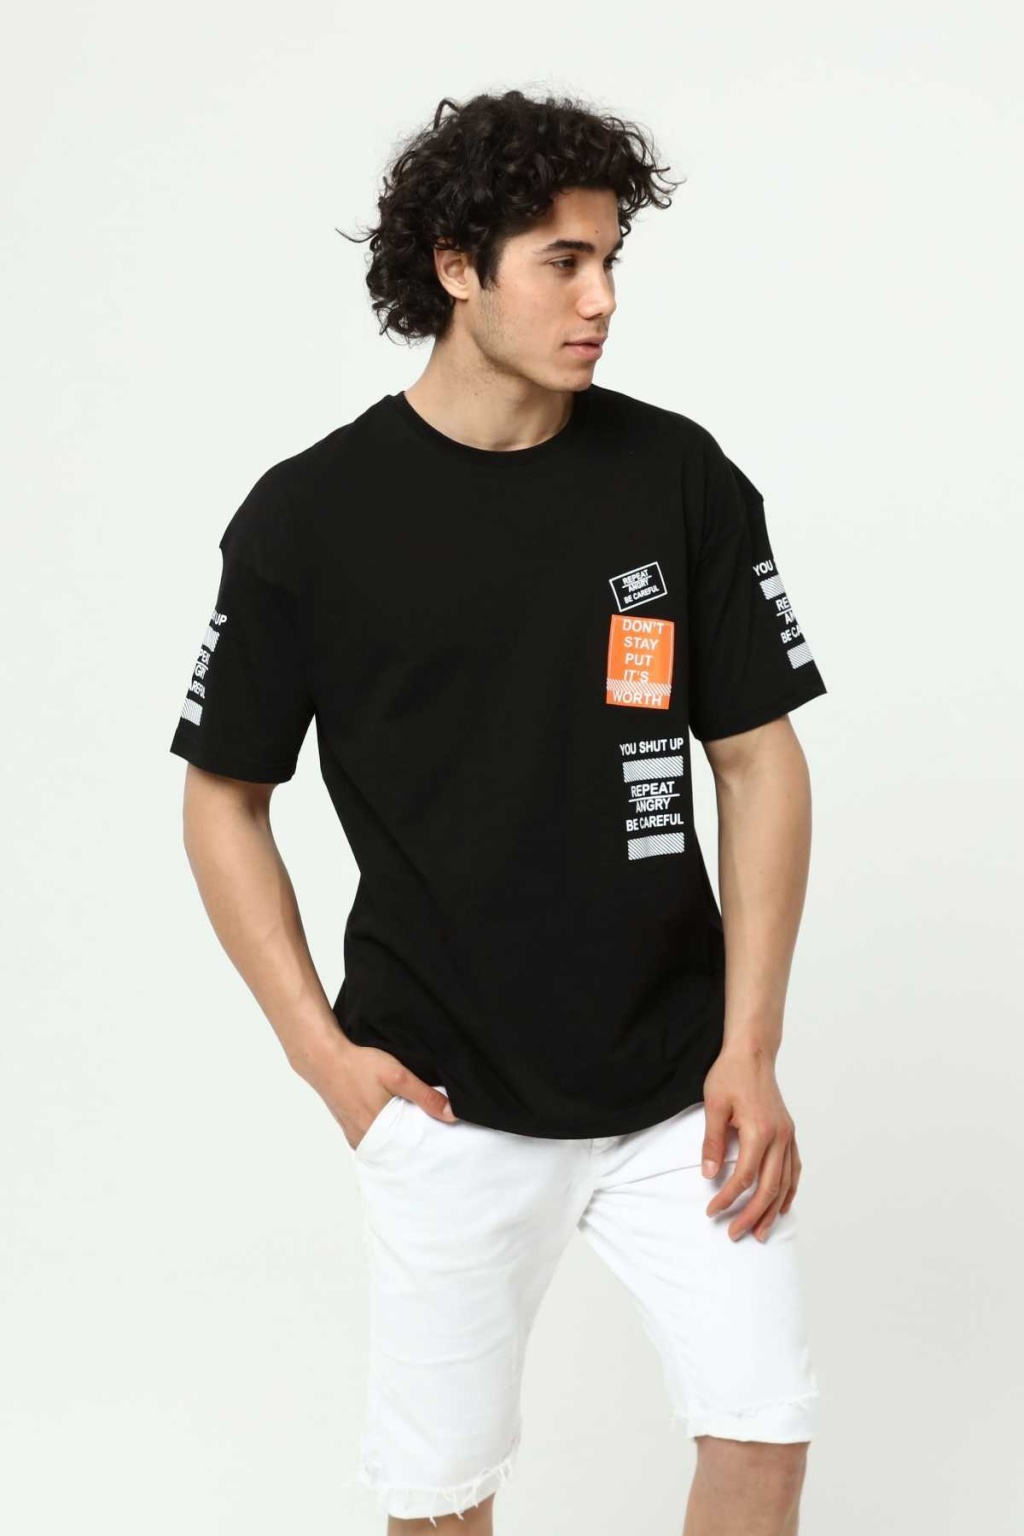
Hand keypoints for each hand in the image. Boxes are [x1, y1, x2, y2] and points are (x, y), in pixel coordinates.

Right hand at [306, 1040, 457, 1152]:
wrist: (324, 1057)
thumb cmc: (358, 1064)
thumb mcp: (397, 1076)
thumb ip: (425, 1096)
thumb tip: (451, 1114)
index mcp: (377, 1132)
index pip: (410, 1151)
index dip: (427, 1144)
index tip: (442, 1138)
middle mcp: (364, 1139)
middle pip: (398, 1149)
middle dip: (415, 1141)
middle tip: (432, 1129)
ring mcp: (354, 1134)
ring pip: (385, 1143)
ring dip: (399, 1136)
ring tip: (414, 1121)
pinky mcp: (349, 1127)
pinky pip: (373, 1137)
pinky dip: (385, 1131)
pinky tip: (393, 1117)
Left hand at [700, 1048, 800, 1242]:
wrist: (752, 1053)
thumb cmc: (730, 1075)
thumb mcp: (713, 1106)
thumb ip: (712, 1142)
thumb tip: (709, 1175)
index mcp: (759, 1131)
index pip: (743, 1177)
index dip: (727, 1198)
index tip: (712, 1211)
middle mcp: (779, 1137)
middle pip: (768, 1188)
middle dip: (751, 1214)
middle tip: (734, 1233)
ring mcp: (787, 1135)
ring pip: (785, 1183)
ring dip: (773, 1210)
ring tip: (760, 1232)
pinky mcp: (789, 1133)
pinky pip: (794, 1168)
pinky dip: (790, 1190)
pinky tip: (782, 1206)